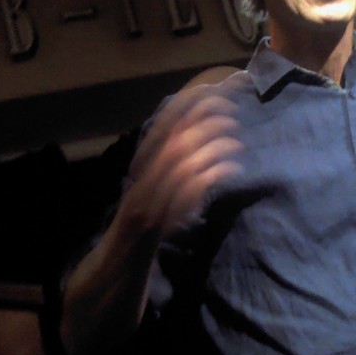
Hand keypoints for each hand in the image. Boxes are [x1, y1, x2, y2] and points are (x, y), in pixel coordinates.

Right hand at [126, 84, 243, 237]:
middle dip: (206, 121)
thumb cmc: (141, 223)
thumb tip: (197, 140)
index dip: (188, 106)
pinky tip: (232, 169)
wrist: (119, 261)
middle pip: (176, 138)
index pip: (163, 125)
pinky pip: (188, 190)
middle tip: (233, 114)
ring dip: (213, 146)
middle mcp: (143, 175)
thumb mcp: (154, 189)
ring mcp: (149, 196)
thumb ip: (170, 166)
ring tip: (236, 140)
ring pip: (182, 160)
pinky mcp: (157, 217)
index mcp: (144, 165)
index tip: (213, 93)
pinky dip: (213, 175)